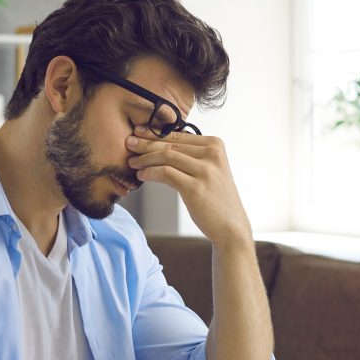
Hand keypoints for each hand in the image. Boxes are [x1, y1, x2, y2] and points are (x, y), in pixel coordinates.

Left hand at [126, 125, 251, 245]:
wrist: (231, 227)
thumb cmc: (217, 200)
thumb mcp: (211, 170)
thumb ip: (194, 156)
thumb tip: (163, 146)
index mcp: (215, 145)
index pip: (179, 134)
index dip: (155, 132)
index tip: (138, 132)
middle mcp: (212, 154)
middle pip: (171, 143)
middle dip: (146, 142)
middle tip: (128, 143)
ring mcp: (205, 170)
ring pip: (167, 156)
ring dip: (145, 158)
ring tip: (132, 162)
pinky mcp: (195, 187)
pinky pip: (166, 173)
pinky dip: (150, 172)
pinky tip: (141, 175)